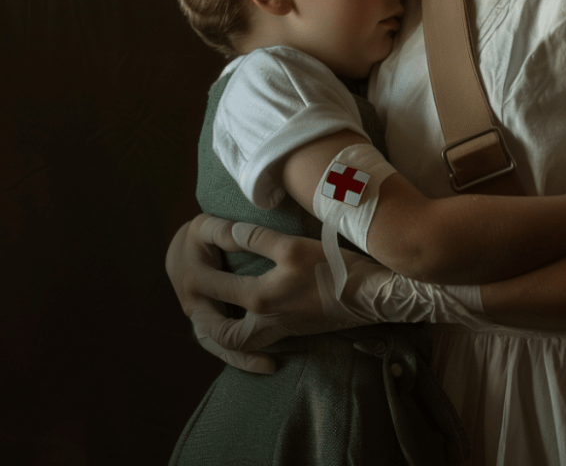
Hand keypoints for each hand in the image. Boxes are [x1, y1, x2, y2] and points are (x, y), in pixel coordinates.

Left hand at [166, 214, 373, 373]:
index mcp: (259, 297)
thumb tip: (226, 230)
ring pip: (236, 343)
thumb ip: (256, 238)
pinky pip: (255, 342)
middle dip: (200, 315)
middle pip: (218, 331)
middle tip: (190, 295)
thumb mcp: (292, 245)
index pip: (215, 287)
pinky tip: (245, 318)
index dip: (197, 270)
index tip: (188, 254)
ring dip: (220, 331)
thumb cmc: (333, 267)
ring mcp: (279, 329)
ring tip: (212, 311)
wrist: (369, 296)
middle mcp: (264, 320)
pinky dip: (243, 336)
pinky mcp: (292, 330)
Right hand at [166, 214, 281, 373]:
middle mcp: (193, 304)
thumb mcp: (207, 226)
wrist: (179, 248)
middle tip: (273, 362)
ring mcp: (196, 317)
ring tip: (268, 368)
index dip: (249, 302)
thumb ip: (223, 231)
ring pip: (216, 345)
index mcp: (195, 279)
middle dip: (243, 349)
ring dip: (239, 358)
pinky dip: (235, 354)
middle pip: (217, 334)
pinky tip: (259, 362)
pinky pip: (217, 344)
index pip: (223, 294)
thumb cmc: (199, 236)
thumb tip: (242, 235)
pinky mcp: (202, 324)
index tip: (277, 310)